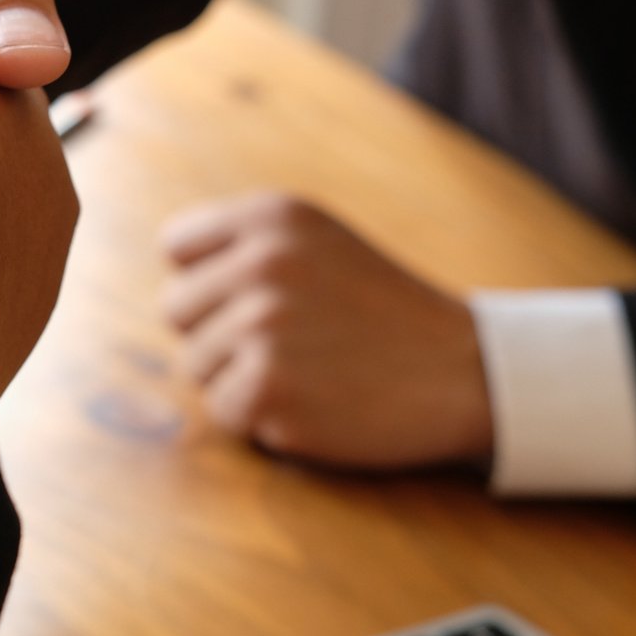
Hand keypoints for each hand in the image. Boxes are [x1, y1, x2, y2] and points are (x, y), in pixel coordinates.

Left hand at [160, 192, 493, 469]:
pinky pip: (224, 412)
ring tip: (310, 370)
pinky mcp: (270, 388)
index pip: (177, 248)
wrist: (465, 371)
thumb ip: (244, 248)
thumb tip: (170, 284)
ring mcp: (264, 326)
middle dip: (219, 334)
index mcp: (271, 215)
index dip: (209, 282)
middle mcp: (262, 261)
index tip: (254, 299)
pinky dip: (261, 420)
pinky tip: (315, 403)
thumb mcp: (317, 244)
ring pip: (196, 366)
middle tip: (290, 343)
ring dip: (241, 379)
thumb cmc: (383, 313)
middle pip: (178, 311)